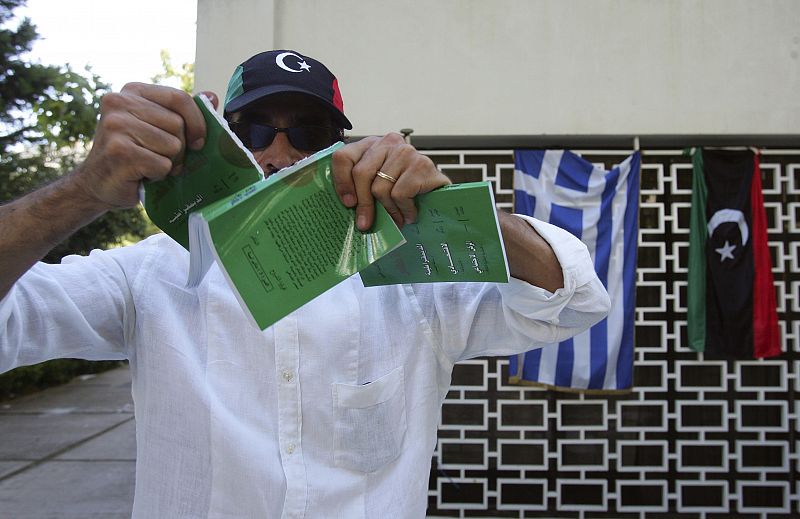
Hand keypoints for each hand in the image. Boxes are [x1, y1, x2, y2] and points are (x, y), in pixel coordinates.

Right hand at [71, 83, 217, 209]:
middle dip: (178, 147)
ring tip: (148, 164)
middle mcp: (119, 103)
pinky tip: (141, 174)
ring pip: (173, 145)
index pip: (179, 98)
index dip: (197, 121)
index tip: (198, 141)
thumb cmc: (133, 155)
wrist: (97, 184)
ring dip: (168, 162)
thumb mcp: (157, 127)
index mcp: (132, 91)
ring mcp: (116, 126)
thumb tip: (212, 96)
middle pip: (178, 124)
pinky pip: (162, 164)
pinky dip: (158, 175)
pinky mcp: (119, 150)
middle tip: (159, 156)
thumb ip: (182, 112)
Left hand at [331, 133, 450, 230]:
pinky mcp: (421, 164)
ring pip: (381, 188)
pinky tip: (410, 214)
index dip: (341, 182)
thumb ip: (361, 188)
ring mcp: (406, 151)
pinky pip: (400, 194)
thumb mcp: (378, 185)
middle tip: (366, 224)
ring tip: (396, 218)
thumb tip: (346, 207)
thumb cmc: (404, 191)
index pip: (344, 157)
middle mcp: (388, 142)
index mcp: (371, 144)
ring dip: (388, 210)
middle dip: (363, 204)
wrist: (441, 195)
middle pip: (361, 174)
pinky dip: (404, 210)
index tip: (348, 203)